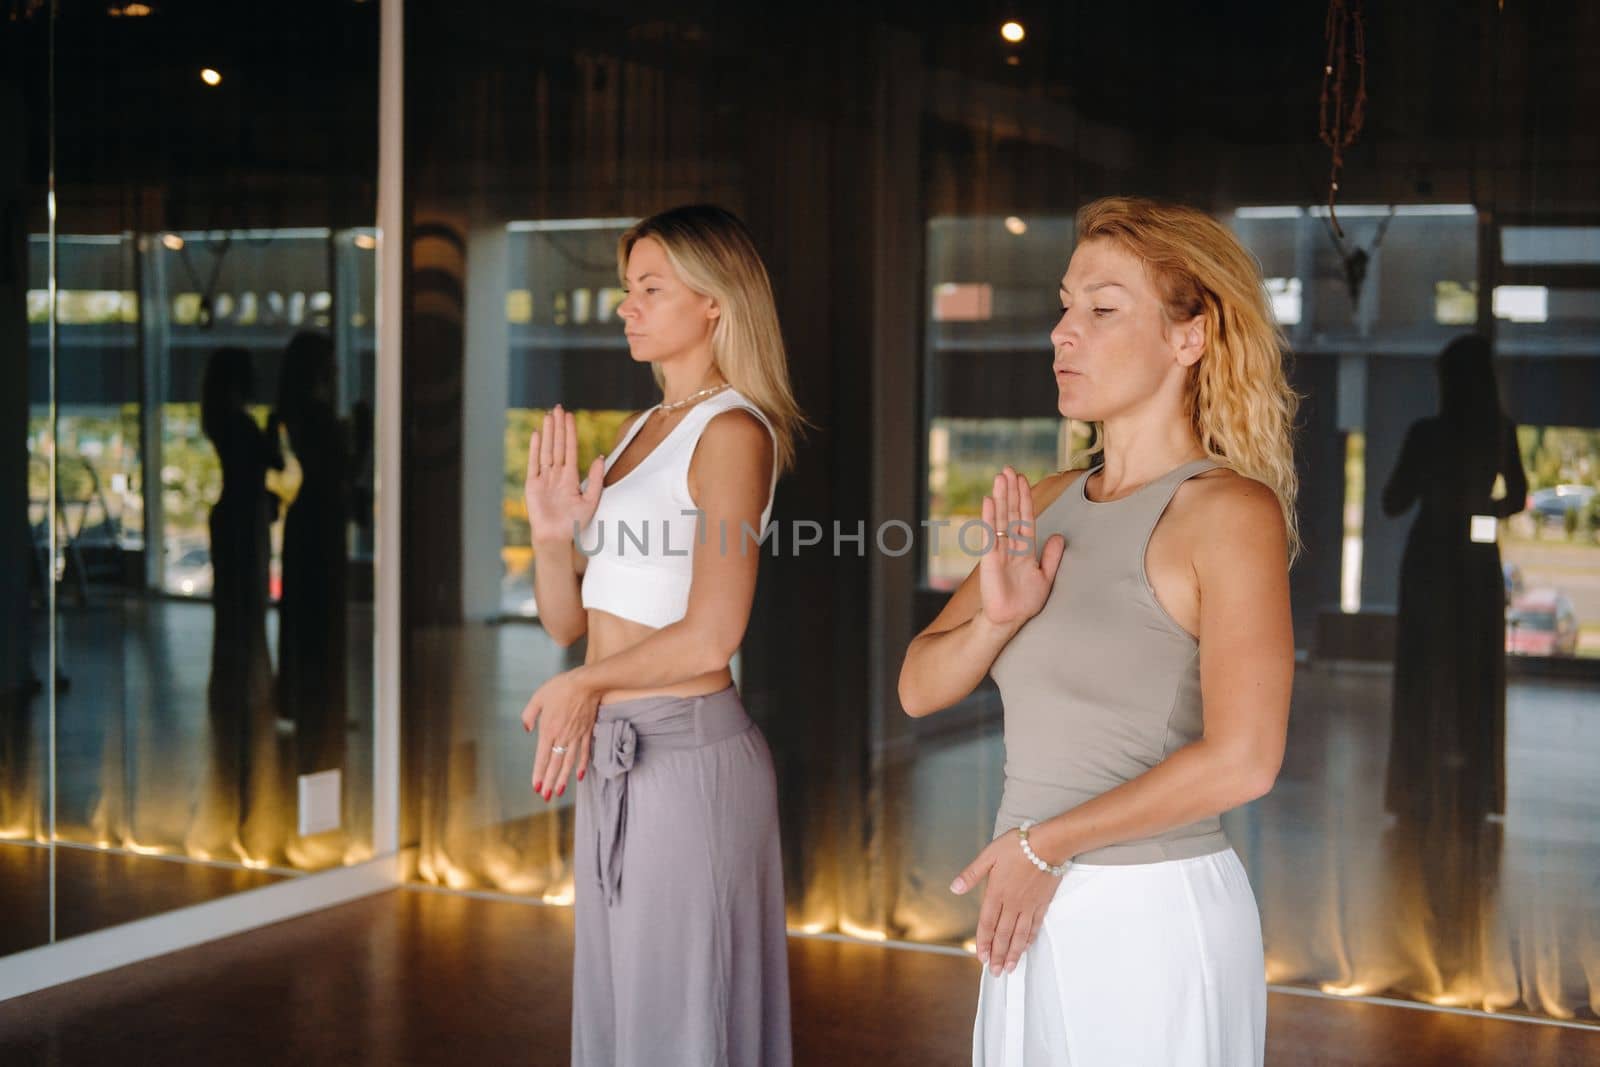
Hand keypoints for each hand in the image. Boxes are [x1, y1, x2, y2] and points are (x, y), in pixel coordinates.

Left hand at [521, 668, 600, 800]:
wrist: (586, 682)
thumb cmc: (561, 687)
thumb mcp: (538, 697)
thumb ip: (529, 714)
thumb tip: (527, 729)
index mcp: (548, 730)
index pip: (542, 757)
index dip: (539, 773)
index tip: (536, 787)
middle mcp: (562, 736)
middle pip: (555, 764)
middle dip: (549, 782)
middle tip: (546, 796)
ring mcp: (576, 736)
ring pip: (569, 762)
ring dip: (563, 778)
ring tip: (559, 792)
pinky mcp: (587, 732)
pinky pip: (584, 752)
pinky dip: (582, 765)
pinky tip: (579, 776)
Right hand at [525, 404, 605, 544]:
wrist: (557, 537)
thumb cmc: (574, 523)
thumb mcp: (591, 500)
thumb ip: (596, 479)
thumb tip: (600, 457)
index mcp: (570, 477)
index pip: (570, 449)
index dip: (570, 432)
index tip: (570, 416)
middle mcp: (556, 474)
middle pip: (558, 445)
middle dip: (558, 427)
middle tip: (558, 408)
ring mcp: (544, 478)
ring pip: (547, 450)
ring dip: (548, 433)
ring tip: (548, 415)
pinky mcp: (532, 484)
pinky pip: (534, 462)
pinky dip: (535, 448)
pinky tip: (537, 434)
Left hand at [951, 829, 1063, 976]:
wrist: (1048, 844)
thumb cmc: (1017, 846)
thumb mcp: (988, 855)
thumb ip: (971, 874)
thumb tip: (954, 888)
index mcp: (996, 893)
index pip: (987, 924)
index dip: (983, 942)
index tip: (981, 958)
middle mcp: (1012, 904)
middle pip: (1003, 935)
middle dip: (997, 955)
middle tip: (994, 972)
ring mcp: (1028, 906)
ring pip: (1019, 935)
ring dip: (1013, 953)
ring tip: (1009, 968)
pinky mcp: (1042, 903)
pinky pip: (1034, 926)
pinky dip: (1029, 939)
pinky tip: (1026, 947)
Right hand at [978, 468, 1065, 627]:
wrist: (1010, 620)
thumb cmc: (1025, 601)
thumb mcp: (1046, 576)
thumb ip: (1052, 556)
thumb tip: (1060, 536)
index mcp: (1024, 548)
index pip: (1025, 517)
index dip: (1025, 498)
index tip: (1022, 479)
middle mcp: (1011, 545)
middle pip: (1012, 512)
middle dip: (1011, 491)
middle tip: (1008, 469)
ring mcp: (1000, 550)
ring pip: (1002, 518)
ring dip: (1002, 497)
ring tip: (1000, 477)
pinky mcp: (990, 560)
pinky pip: (990, 535)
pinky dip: (990, 517)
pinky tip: (989, 500)